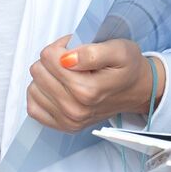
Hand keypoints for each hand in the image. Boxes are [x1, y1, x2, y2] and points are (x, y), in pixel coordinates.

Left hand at [26, 36, 163, 132]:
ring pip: (34, 87)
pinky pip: (33, 106)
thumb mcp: (119, 50)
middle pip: (38, 70)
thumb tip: (65, 59)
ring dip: (48, 76)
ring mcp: (68, 120)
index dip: (62, 46)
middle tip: (74, 61)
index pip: (49, 56)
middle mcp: (75, 109)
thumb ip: (92, 52)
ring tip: (69, 74)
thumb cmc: (128, 68)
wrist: (137, 90)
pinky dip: (41, 93)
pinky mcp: (62, 125)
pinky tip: (58, 88)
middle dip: (54, 60)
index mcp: (87, 90)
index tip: (77, 49)